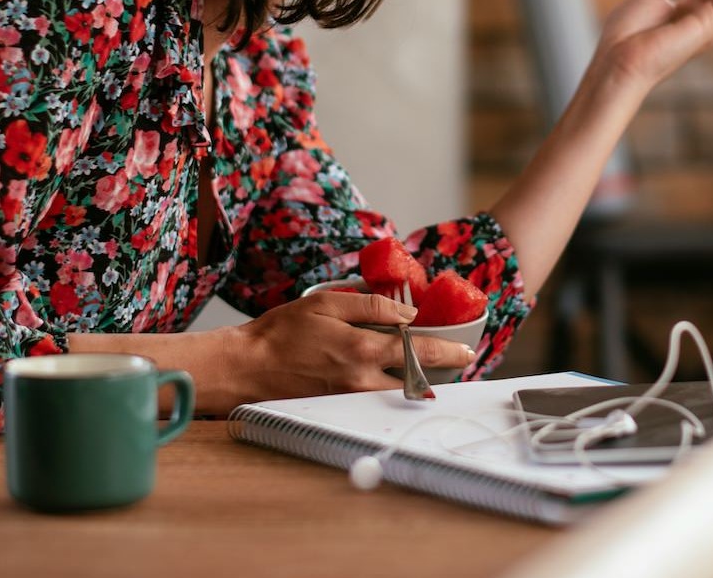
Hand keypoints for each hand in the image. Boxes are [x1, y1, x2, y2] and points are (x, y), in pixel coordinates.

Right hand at [221, 292, 474, 404]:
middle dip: (438, 373)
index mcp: (361, 350)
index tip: (465, 351)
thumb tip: (407, 312)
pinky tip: (390, 380)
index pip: (418, 352)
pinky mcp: (338, 409)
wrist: (246, 368)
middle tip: (453, 363)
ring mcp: (350, 400)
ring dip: (416, 384)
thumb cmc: (281, 332)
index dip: (447, 351)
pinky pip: (375, 403)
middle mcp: (360, 381)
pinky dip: (389, 392)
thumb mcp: (326, 303)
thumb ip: (370, 306)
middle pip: (415, 382)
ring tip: (427, 371)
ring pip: (397, 396)